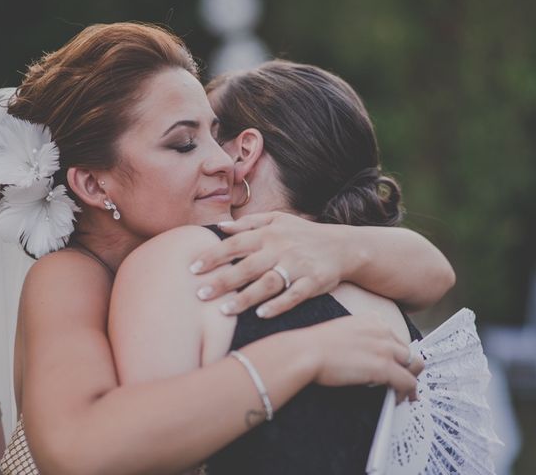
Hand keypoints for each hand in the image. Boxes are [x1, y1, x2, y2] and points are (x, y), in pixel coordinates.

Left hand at [190, 212, 353, 317]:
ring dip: (245, 298)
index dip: (213, 255)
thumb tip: (221, 227)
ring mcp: (297, 266)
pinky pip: (294, 295)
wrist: (343, 246)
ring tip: (224, 310)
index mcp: (269, 234)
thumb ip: (249, 223)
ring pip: (268, 283)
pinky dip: (278, 305)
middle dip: (222, 281)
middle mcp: (281, 249)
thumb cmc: (304, 234)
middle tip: (200, 294)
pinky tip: (261, 314)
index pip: (235, 244)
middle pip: (247, 266)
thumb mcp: (279, 220)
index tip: (192, 268)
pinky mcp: (313, 282)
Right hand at [301, 313, 423, 402]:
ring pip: (414, 366)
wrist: (306, 351)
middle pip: (408, 351)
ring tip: (403, 394)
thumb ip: (358, 338)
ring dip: (410, 380)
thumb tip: (364, 356)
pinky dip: (406, 394)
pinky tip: (397, 400)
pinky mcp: (384, 367)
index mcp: (372, 319)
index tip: (394, 364)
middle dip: (407, 368)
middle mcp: (383, 330)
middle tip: (401, 382)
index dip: (396, 354)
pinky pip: (408, 383)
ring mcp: (385, 348)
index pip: (395, 337)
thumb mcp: (342, 331)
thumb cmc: (315, 344)